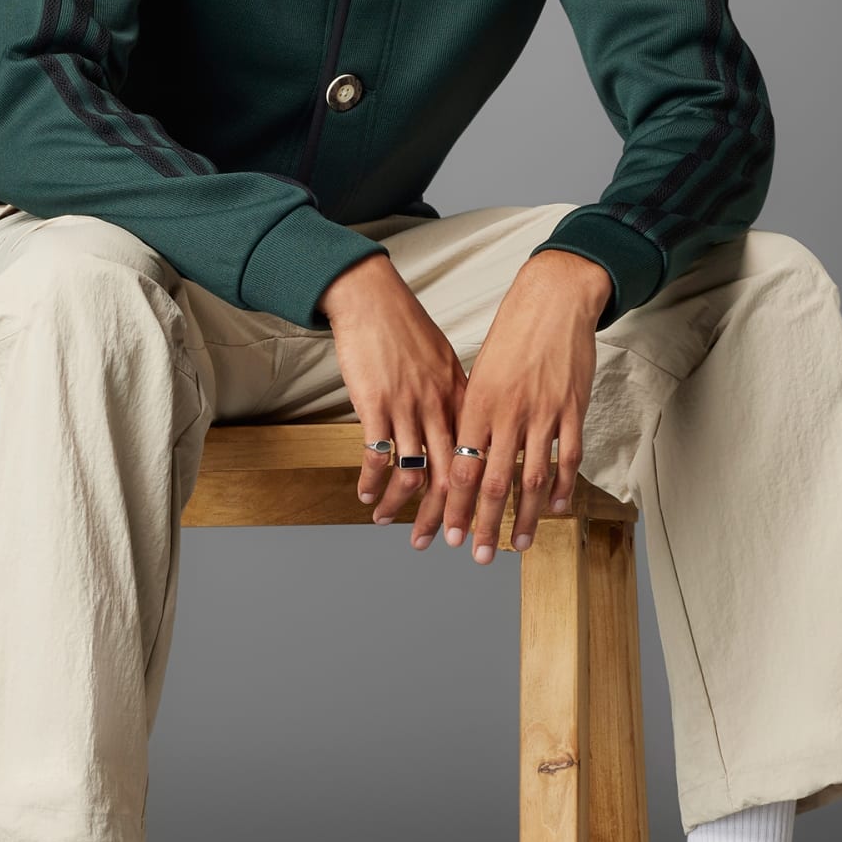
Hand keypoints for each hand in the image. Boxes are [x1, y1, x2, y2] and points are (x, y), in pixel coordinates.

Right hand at [317, 252, 469, 531]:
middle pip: (450, 476)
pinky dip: (371, 481)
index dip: (475, 497)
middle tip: (438, 543)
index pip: (477, 458)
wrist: (372, 298)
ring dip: (401, 506)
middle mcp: (440, 407)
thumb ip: (454, 396)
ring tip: (386, 521)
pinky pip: (377, 455)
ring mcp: (409, 407)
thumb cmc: (405, 326)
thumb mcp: (443, 361)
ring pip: (413, 473)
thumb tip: (460, 426)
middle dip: (444, 517)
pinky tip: (364, 494)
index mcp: (461, 398)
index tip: (471, 522)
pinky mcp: (376, 404)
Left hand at [432, 251, 608, 562]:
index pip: (461, 468)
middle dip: (484, 524)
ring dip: (524, 518)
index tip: (448, 534)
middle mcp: (507, 412)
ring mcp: (543, 413)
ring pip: (531, 478)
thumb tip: (461, 454)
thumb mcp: (480, 373)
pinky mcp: (572, 408)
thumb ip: (473, 414)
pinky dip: (562, 488)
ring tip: (518, 545)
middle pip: (493, 482)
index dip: (454, 507)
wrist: (553, 300)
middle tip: (479, 556)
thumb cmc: (511, 334)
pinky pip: (567, 457)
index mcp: (477, 404)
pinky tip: (556, 509)